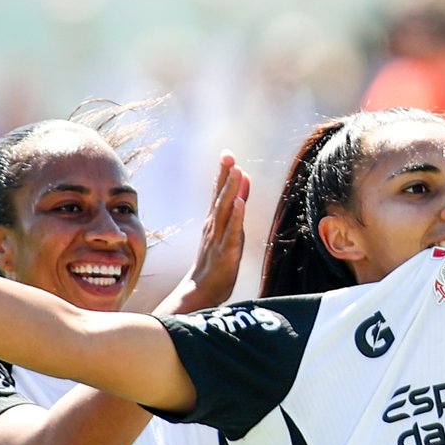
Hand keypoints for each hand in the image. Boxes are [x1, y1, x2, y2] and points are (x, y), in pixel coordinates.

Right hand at [157, 151, 249, 313]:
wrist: (200, 291)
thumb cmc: (214, 262)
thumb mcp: (226, 231)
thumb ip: (236, 206)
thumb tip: (244, 181)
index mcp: (214, 221)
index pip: (218, 193)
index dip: (222, 173)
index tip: (227, 153)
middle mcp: (214, 227)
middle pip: (220, 197)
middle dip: (225, 176)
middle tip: (228, 155)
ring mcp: (218, 239)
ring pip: (225, 212)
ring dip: (231, 191)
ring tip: (237, 171)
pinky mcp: (226, 253)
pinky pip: (231, 233)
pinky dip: (236, 218)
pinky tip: (240, 204)